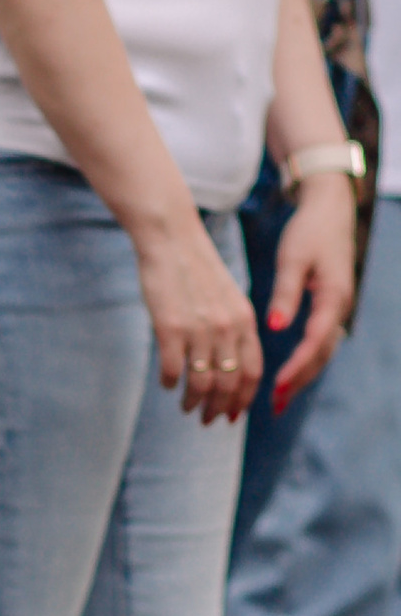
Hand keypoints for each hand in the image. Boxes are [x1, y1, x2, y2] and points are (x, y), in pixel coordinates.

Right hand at [134, 208, 265, 423]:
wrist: (171, 238)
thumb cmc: (196, 266)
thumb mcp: (227, 296)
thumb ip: (233, 327)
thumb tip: (229, 362)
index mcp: (244, 320)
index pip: (252, 372)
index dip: (243, 400)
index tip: (233, 415)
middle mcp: (226, 328)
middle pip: (229, 384)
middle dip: (219, 409)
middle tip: (207, 420)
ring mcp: (198, 329)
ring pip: (202, 382)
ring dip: (194, 401)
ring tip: (186, 407)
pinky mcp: (169, 327)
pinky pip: (172, 368)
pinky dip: (170, 382)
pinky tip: (166, 383)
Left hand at [267, 172, 356, 406]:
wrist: (329, 210)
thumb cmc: (309, 231)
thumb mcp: (293, 259)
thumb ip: (286, 294)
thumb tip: (277, 328)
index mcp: (332, 298)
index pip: (315, 342)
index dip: (296, 367)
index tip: (277, 386)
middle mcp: (339, 308)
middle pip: (321, 354)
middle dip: (299, 380)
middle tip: (275, 404)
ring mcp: (337, 308)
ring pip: (322, 350)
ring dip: (303, 374)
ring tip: (279, 397)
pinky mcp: (330, 305)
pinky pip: (320, 340)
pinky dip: (306, 359)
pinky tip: (289, 371)